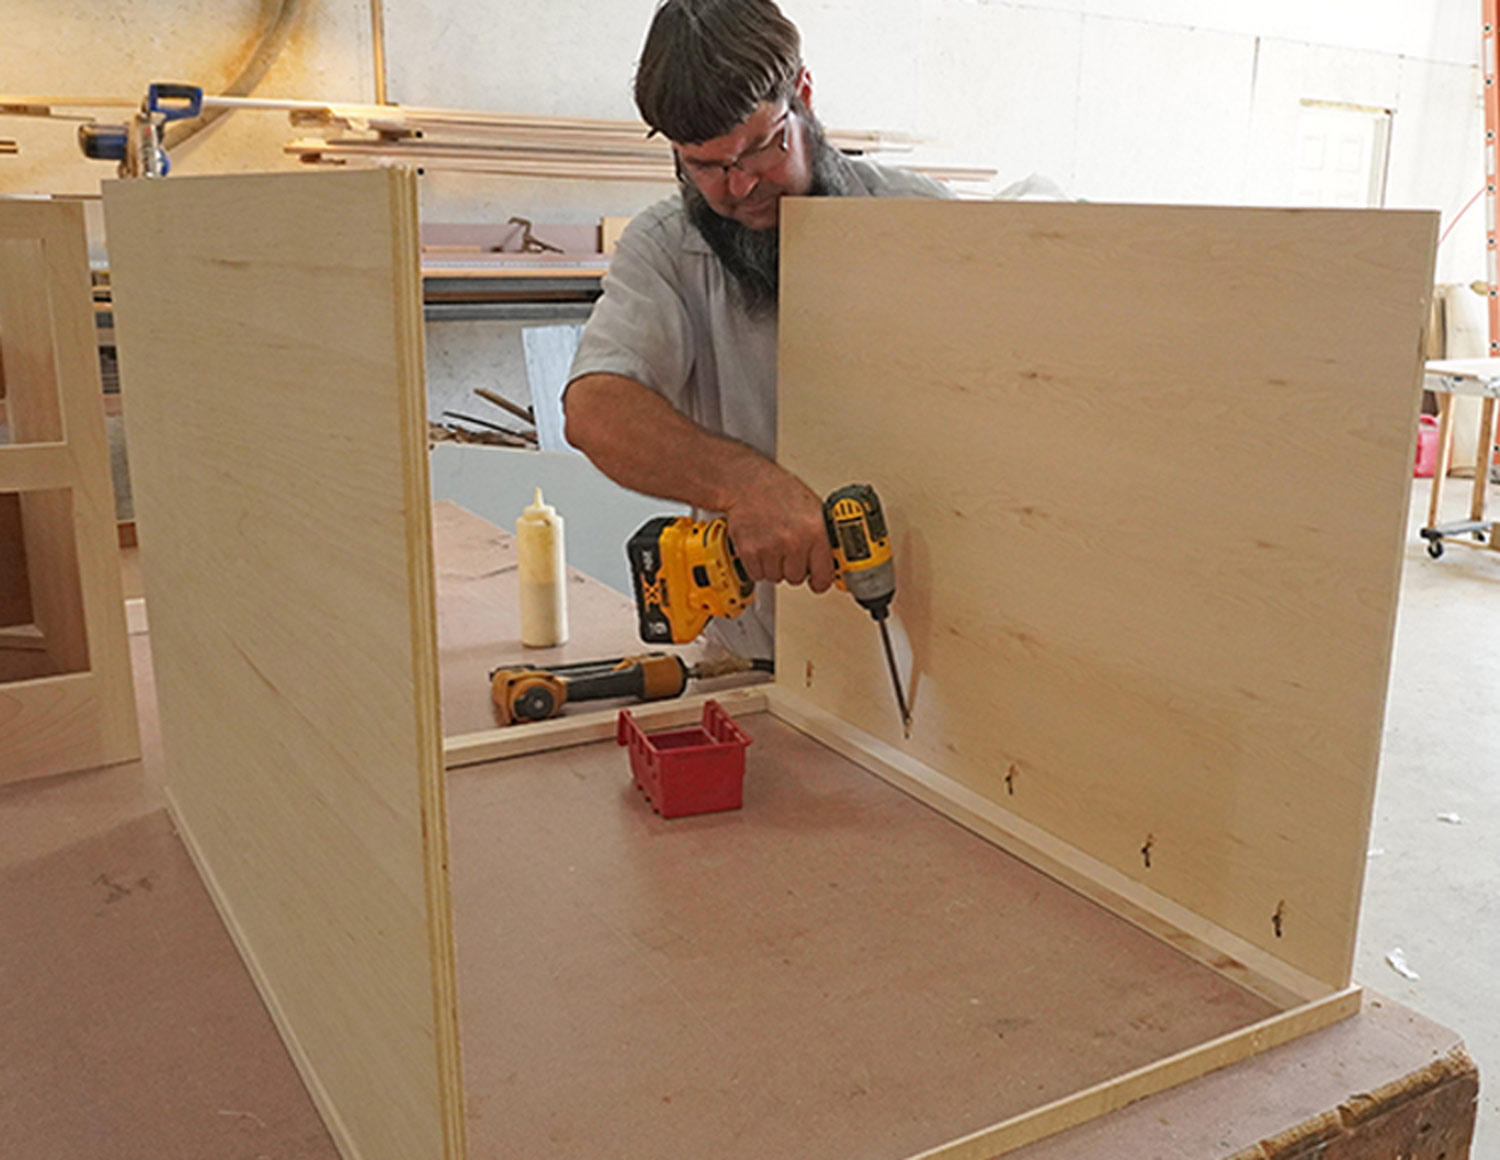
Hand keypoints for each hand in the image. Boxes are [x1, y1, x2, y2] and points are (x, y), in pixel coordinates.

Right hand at [723, 463, 836, 592]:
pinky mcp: (750, 551)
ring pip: (776, 577)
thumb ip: (823, 538)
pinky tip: (760, 545)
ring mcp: (771, 547)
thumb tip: (832, 562)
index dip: (819, 580)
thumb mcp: (814, 510)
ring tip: (772, 543)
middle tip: (787, 548)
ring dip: (774, 565)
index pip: (823, 576)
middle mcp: (795, 541)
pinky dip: (757, 564)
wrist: (749, 483)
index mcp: (817, 531)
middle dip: (792, 567)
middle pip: (797, 578)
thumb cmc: (781, 493)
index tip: (817, 581)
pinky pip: (757, 574)